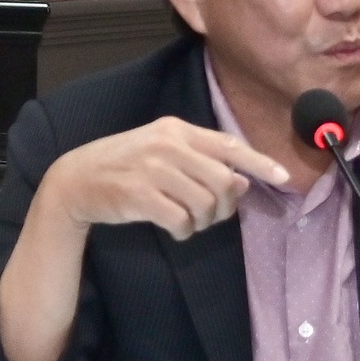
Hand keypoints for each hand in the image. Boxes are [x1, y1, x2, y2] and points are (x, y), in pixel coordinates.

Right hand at [42, 115, 289, 241]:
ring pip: (205, 202)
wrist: (76, 179)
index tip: (283, 177)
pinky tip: (176, 229)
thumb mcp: (161, 152)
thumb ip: (200, 162)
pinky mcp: (139, 195)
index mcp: (176, 130)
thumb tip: (242, 184)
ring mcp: (152, 169)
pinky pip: (181, 219)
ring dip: (203, 221)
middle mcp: (167, 145)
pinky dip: (184, 230)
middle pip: (222, 180)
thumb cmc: (123, 166)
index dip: (259, 162)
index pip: (228, 145)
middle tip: (214, 216)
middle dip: (225, 205)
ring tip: (189, 223)